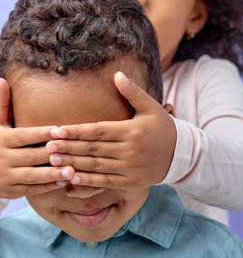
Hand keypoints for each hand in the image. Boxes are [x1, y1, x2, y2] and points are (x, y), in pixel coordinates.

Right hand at [0, 78, 74, 198]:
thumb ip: (1, 105)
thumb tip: (2, 80)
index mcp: (2, 140)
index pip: (24, 136)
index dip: (41, 133)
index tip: (58, 129)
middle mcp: (4, 159)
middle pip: (31, 156)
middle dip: (51, 154)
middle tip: (71, 150)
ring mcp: (8, 177)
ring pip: (33, 175)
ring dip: (53, 173)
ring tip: (72, 170)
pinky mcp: (13, 191)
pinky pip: (32, 189)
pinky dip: (48, 186)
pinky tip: (65, 182)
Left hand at [47, 72, 176, 188]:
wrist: (180, 155)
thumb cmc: (163, 128)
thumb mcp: (151, 107)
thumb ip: (133, 93)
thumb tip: (117, 74)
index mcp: (132, 131)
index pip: (98, 130)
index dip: (77, 131)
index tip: (57, 130)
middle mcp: (130, 150)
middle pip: (93, 149)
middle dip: (69, 148)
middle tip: (47, 146)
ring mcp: (130, 168)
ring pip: (96, 166)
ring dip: (73, 164)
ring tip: (53, 161)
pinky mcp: (130, 182)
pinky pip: (105, 182)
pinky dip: (88, 181)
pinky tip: (71, 177)